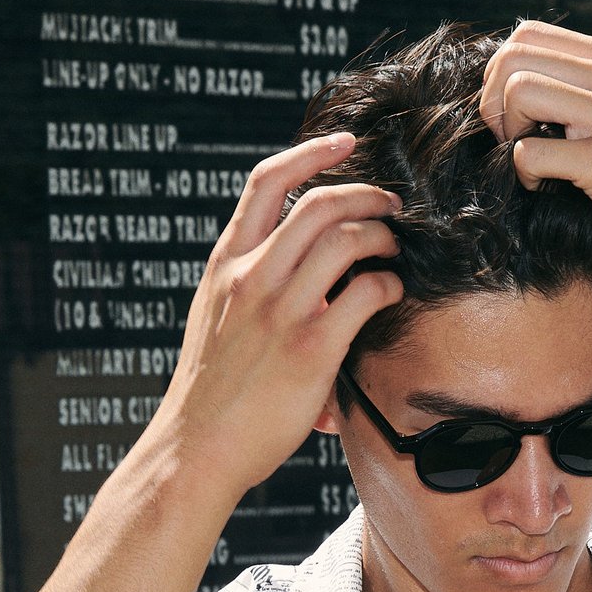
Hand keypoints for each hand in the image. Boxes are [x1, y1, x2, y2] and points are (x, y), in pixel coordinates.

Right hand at [145, 133, 403, 502]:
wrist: (198, 449)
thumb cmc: (213, 393)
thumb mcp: (216, 318)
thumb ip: (249, 284)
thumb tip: (298, 265)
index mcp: (225, 264)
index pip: (266, 182)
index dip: (311, 152)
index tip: (345, 143)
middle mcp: (249, 277)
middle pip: (318, 202)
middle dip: (366, 195)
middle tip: (390, 206)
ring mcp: (280, 310)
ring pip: (346, 239)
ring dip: (382, 236)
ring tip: (393, 250)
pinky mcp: (311, 347)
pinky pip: (365, 292)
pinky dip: (388, 284)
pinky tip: (390, 294)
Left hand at [478, 22, 591, 287]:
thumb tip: (527, 83)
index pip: (527, 34)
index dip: (501, 74)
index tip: (513, 115)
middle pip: (513, 56)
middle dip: (492, 101)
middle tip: (509, 139)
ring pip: (518, 92)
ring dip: (506, 133)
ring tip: (528, 162)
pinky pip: (531, 152)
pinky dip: (524, 175)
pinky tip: (544, 189)